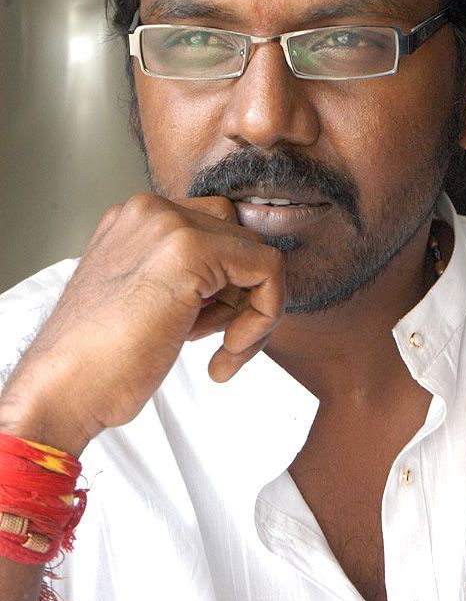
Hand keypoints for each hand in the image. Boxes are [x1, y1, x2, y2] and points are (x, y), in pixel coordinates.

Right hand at [0, 194, 284, 455]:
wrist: (62, 390)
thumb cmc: (98, 361)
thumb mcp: (142, 297)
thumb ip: (181, 274)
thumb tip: (239, 280)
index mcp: (136, 219)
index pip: (214, 231)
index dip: (224, 284)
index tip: (209, 327)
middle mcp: (151, 211)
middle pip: (238, 240)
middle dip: (241, 296)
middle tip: (222, 341)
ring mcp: (170, 225)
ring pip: (257, 255)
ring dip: (253, 312)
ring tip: (222, 352)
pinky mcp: (192, 250)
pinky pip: (268, 270)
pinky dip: (265, 314)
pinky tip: (230, 352)